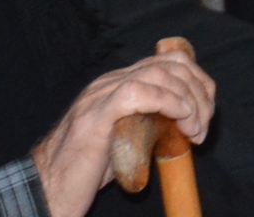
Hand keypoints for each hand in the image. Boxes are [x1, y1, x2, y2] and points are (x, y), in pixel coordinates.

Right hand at [27, 47, 216, 216]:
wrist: (46, 190)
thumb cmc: (86, 172)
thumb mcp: (126, 139)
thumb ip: (150, 123)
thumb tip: (186, 123)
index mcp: (116, 84)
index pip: (167, 62)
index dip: (196, 81)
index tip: (207, 111)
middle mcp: (108, 82)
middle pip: (168, 65)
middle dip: (198, 91)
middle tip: (203, 126)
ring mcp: (99, 96)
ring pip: (157, 74)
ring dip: (188, 101)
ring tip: (194, 130)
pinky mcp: (94, 116)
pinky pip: (137, 93)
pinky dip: (168, 101)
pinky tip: (180, 120)